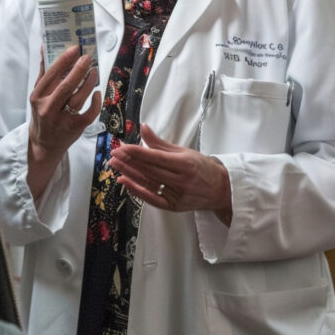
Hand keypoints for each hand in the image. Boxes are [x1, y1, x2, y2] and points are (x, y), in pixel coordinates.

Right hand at [28, 45, 101, 198]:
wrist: (44, 144)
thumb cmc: (42, 114)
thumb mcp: (38, 95)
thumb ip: (43, 72)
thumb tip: (45, 47)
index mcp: (37, 97)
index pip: (51, 75)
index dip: (64, 61)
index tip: (74, 49)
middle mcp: (48, 108)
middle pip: (66, 86)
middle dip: (79, 69)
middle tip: (88, 57)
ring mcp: (61, 120)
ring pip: (79, 98)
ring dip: (89, 83)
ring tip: (94, 72)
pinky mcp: (75, 128)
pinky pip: (89, 113)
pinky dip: (95, 102)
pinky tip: (97, 93)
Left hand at [109, 123, 231, 222]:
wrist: (220, 189)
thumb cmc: (201, 167)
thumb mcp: (183, 151)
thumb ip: (160, 142)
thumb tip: (143, 128)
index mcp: (185, 163)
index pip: (155, 157)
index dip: (137, 152)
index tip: (122, 147)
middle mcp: (182, 180)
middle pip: (150, 170)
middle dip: (129, 162)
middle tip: (114, 154)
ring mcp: (178, 195)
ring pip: (149, 183)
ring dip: (129, 174)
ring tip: (115, 165)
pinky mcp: (174, 206)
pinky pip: (153, 199)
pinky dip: (137, 191)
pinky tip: (125, 182)